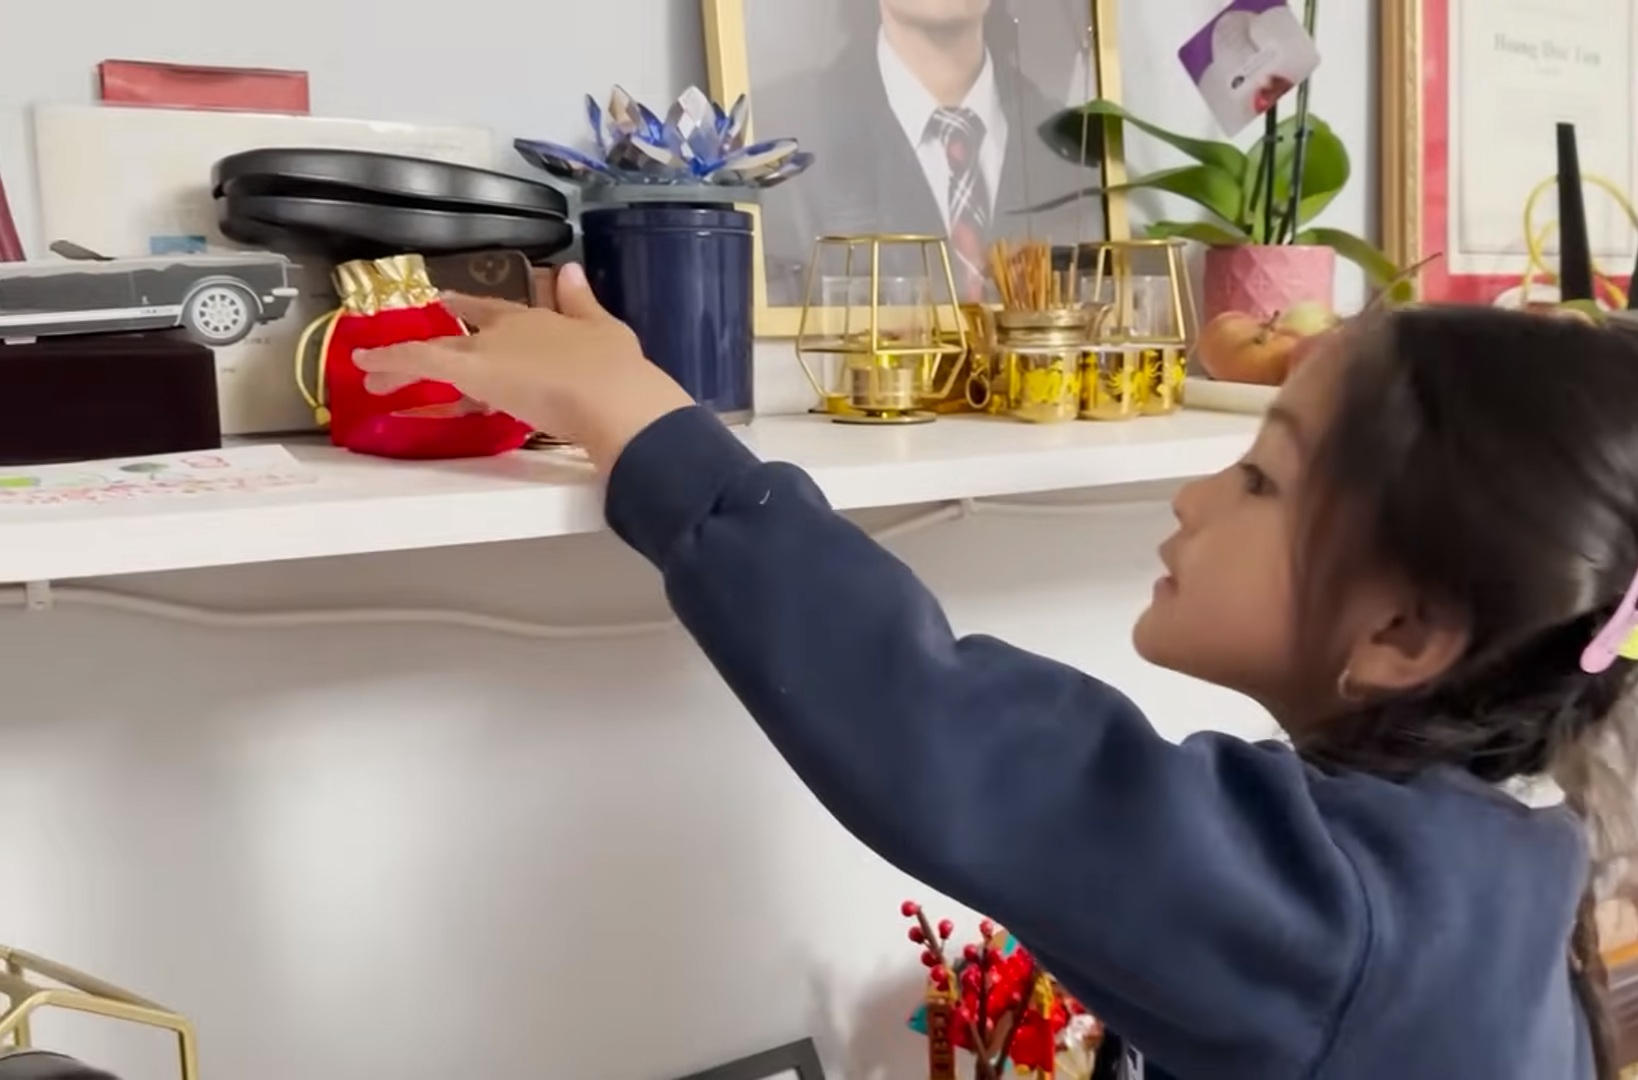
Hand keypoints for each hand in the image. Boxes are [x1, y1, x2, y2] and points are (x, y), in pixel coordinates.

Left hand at [352, 262, 695, 470]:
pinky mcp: (474, 373)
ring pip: (433, 351)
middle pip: (458, 334)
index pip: (494, 311)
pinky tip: (368, 367)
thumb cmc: (615, 369)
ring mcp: (488, 352)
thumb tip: (568, 269)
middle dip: (429, 342)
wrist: (612, 396)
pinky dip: (392, 362)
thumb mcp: (604, 328)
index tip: (449, 304)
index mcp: (537, 320)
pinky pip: (421, 363)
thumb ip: (580, 300)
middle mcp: (506, 331)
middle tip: (395, 352)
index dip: (469, 308)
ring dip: (400, 362)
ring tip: (370, 374)